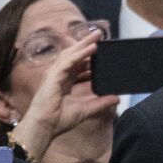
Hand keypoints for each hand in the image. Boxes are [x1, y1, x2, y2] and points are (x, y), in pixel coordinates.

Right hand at [11, 31, 118, 159]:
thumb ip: (101, 102)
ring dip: (84, 44)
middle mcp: (59, 75)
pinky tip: (92, 48)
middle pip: (74, 55)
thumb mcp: (87, 109)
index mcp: (65, 81)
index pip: (78, 64)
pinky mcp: (53, 76)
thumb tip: (117, 98)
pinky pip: (69, 61)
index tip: (101, 51)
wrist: (45, 127)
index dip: (89, 56)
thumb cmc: (60, 119)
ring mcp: (55, 74)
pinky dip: (81, 54)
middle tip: (99, 35)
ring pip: (71, 54)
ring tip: (97, 36)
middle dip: (86, 44)